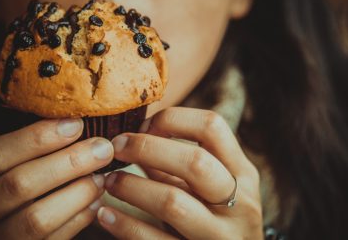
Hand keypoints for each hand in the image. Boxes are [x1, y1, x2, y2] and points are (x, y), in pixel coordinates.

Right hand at [0, 119, 113, 239]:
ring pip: (36, 219)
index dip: (36, 138)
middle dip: (67, 163)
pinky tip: (94, 203)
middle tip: (101, 148)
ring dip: (76, 194)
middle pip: (19, 185)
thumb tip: (69, 126)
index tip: (74, 124)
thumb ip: (16, 156)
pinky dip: (76, 221)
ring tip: (100, 177)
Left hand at [98, 107, 262, 239]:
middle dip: (147, 148)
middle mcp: (240, 203)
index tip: (144, 126)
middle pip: (195, 162)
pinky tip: (105, 215)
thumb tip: (133, 137)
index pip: (213, 127)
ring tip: (109, 181)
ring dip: (131, 187)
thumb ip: (177, 162)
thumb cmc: (216, 215)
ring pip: (172, 203)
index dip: (173, 119)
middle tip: (117, 147)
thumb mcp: (209, 185)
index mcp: (242, 172)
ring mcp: (221, 236)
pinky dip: (125, 225)